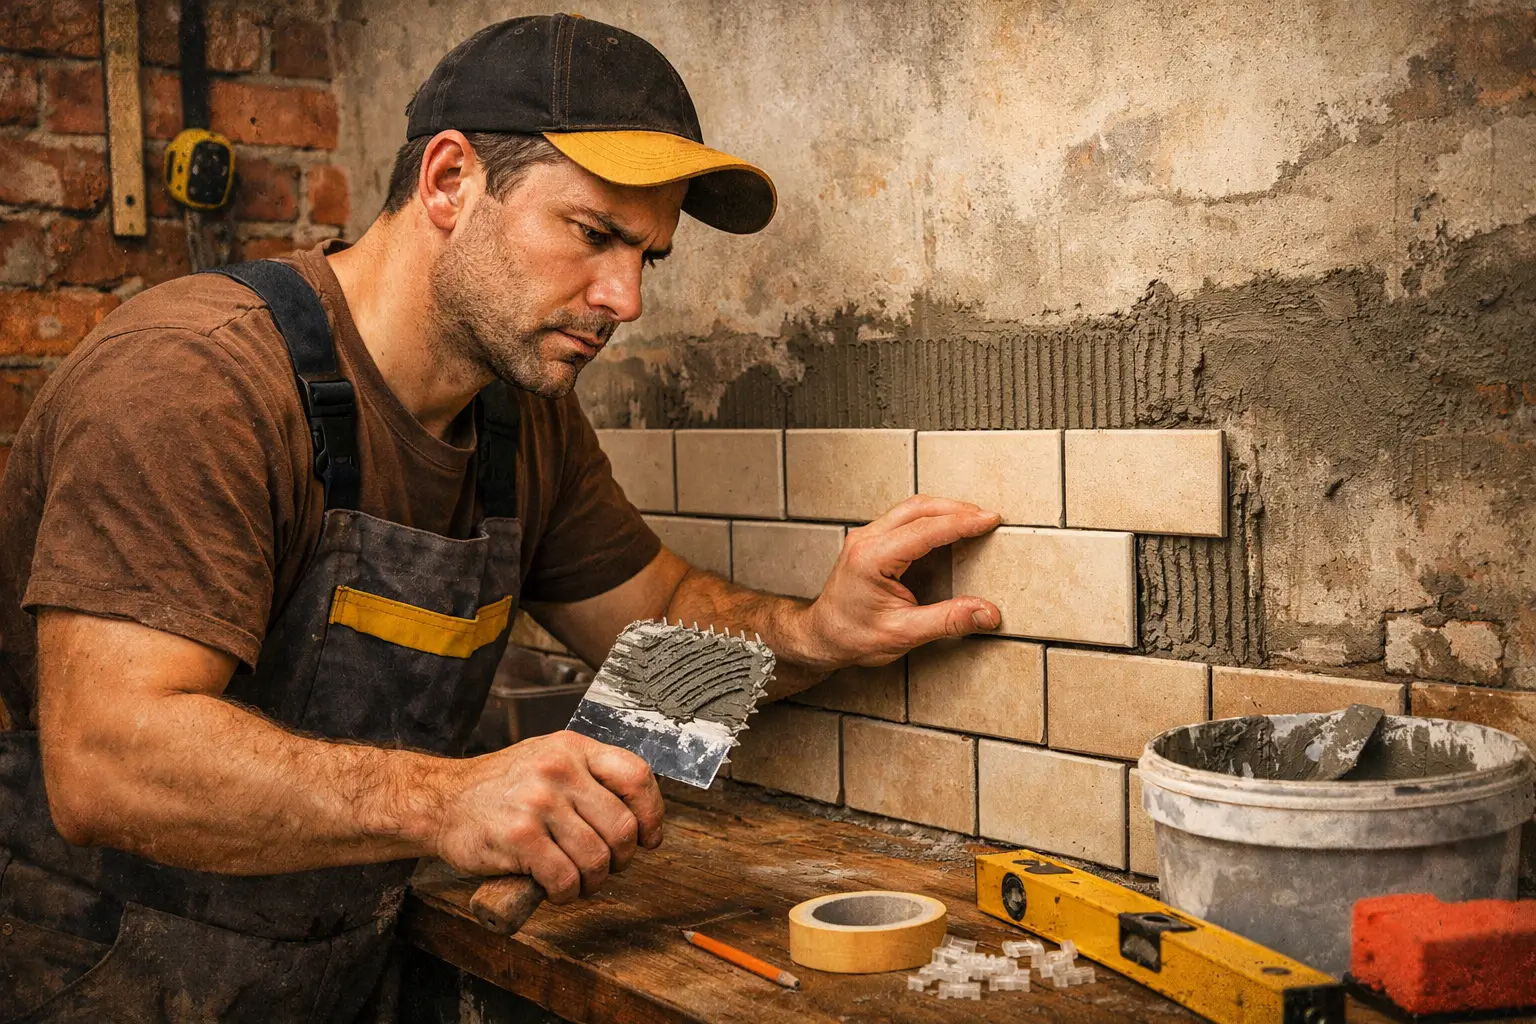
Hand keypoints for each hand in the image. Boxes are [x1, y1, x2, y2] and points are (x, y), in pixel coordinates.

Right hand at [433, 731, 662, 903]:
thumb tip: (640, 818)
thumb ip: (591, 778)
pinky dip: (566, 893)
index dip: (652, 814)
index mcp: (573, 748)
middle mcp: (559, 770)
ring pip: (597, 858)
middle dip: (620, 859)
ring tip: (577, 880)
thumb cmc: (501, 788)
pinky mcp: (519, 837)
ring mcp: (538, 802)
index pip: (636, 776)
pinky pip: (565, 878)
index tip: (648, 837)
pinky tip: (555, 887)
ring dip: (593, 881)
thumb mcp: (549, 761)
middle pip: (622, 827)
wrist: (441, 801)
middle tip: (603, 866)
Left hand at [801, 495, 1002, 668]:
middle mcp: (866, 540)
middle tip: (987, 518)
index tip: (989, 521)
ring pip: (910, 509)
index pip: (925, 530)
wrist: (822, 637)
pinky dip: (930, 518)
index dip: (961, 523)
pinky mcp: (870, 541)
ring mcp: (865, 537)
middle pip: (918, 508)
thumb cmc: (852, 636)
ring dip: (944, 510)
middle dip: (957, 509)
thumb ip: (947, 620)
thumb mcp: (903, 633)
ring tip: (973, 520)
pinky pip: (903, 518)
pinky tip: (947, 527)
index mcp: (872, 558)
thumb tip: (986, 612)